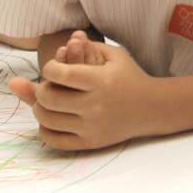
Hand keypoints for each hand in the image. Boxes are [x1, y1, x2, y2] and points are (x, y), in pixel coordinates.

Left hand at [8, 31, 159, 149]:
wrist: (152, 108)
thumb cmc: (129, 76)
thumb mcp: (112, 55)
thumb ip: (80, 49)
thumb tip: (55, 50)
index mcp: (101, 80)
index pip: (60, 74)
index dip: (49, 68)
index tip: (53, 68)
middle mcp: (96, 105)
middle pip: (48, 98)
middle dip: (40, 90)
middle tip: (46, 86)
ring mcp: (93, 127)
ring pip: (47, 120)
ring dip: (39, 108)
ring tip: (47, 102)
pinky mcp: (91, 143)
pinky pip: (54, 141)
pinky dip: (45, 130)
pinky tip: (52, 120)